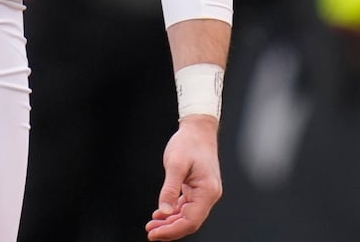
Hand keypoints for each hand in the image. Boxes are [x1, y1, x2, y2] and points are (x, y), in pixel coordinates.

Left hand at [145, 116, 221, 239]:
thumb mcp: (175, 164)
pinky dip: (174, 212)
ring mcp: (204, 192)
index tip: (154, 233)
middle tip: (151, 231)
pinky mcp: (198, 189)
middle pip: (190, 221)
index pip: (191, 220)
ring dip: (170, 222)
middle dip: (169, 229)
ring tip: (153, 224)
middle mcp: (209, 194)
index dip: (172, 230)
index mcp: (207, 190)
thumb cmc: (189, 142)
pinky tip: (161, 214)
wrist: (198, 129)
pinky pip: (186, 207)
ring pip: (188, 216)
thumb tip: (163, 210)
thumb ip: (170, 189)